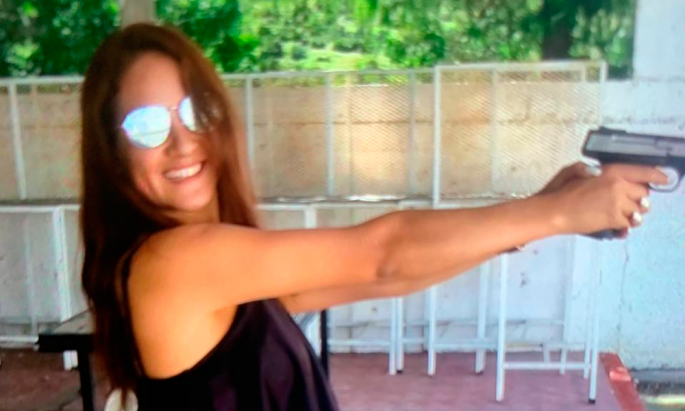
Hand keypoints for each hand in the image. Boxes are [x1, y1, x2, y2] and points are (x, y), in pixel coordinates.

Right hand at [542, 164, 667, 235]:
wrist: (553, 211)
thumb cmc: (558, 189)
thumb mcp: (573, 170)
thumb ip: (590, 168)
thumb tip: (599, 172)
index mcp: (610, 171)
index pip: (643, 172)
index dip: (656, 176)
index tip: (664, 179)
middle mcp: (619, 186)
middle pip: (643, 193)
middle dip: (638, 197)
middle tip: (626, 201)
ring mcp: (618, 204)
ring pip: (639, 210)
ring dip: (633, 212)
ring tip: (621, 214)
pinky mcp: (614, 220)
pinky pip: (629, 224)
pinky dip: (624, 225)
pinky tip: (616, 225)